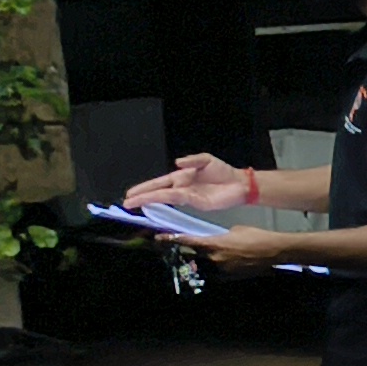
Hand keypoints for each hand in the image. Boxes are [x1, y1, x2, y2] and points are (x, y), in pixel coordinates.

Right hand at [127, 152, 255, 213]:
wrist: (240, 184)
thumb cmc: (223, 172)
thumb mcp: (206, 160)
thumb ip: (192, 160)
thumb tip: (177, 163)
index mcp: (181, 177)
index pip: (159, 183)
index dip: (145, 187)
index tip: (131, 192)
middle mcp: (182, 187)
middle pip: (158, 192)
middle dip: (142, 196)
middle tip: (126, 202)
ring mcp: (188, 196)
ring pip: (165, 198)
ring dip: (150, 201)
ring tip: (134, 204)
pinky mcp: (197, 203)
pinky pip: (178, 202)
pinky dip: (166, 203)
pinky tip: (156, 205)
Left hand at [180, 222, 304, 269]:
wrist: (274, 251)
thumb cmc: (256, 236)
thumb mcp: (234, 230)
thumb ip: (218, 236)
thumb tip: (213, 241)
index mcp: (213, 244)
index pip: (186, 241)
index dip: (170, 240)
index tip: (158, 239)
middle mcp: (213, 259)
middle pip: (189, 258)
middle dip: (181, 254)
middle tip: (174, 251)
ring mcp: (221, 270)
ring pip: (199, 269)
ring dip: (195, 265)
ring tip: (193, 261)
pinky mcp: (229, 278)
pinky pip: (213, 275)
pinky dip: (210, 271)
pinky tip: (213, 267)